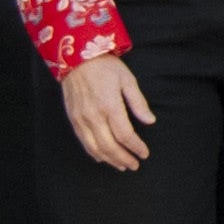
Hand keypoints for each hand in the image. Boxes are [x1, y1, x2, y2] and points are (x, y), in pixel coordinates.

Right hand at [60, 52, 154, 174]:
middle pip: (110, 146)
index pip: (125, 135)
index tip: (144, 153)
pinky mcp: (73, 119)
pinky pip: (83, 142)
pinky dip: (94, 153)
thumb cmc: (105, 67)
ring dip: (110, 160)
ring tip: (122, 166)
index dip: (136, 147)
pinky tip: (102, 158)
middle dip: (124, 159)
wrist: (76, 58)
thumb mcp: (127, 80)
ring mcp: (81, 119)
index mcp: (110, 106)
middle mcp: (94, 116)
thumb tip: (150, 121)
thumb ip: (138, 103)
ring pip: (95, 148)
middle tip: (135, 165)